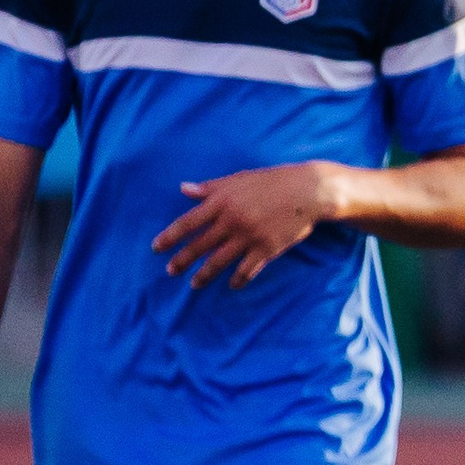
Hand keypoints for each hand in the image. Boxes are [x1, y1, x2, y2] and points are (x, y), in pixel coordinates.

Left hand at [152, 161, 343, 288]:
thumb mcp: (238, 179)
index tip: (156, 248)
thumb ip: (210, 187)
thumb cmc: (272, 181)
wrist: (308, 191)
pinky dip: (238, 279)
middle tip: (170, 271)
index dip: (170, 237)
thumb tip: (184, 189)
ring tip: (194, 284)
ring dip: (204, 275)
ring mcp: (249, 237)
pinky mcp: (267, 249)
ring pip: (219, 261)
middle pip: (200, 246)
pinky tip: (232, 285)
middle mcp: (231, 221)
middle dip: (182, 260)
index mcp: (222, 202)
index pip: (187, 223)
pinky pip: (247, 270)